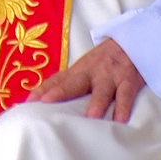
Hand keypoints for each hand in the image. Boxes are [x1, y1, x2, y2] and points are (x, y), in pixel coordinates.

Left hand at [25, 38, 144, 121]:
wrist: (133, 40)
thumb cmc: (105, 60)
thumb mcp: (85, 68)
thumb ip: (69, 81)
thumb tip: (45, 97)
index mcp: (79, 70)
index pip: (57, 80)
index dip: (42, 89)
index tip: (28, 101)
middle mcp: (91, 72)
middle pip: (73, 82)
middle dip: (60, 92)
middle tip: (46, 102)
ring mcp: (110, 76)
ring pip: (102, 90)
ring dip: (96, 103)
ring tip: (90, 117)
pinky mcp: (128, 80)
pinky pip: (125, 94)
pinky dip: (122, 106)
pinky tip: (120, 119)